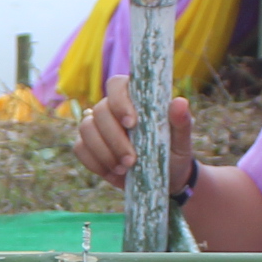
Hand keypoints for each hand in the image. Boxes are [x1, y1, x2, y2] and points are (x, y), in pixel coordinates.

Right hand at [70, 78, 193, 187]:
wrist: (164, 177)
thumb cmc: (173, 151)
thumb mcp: (181, 139)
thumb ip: (181, 121)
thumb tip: (180, 102)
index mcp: (135, 98)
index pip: (117, 85)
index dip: (119, 101)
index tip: (131, 123)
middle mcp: (113, 108)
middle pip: (100, 111)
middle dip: (114, 138)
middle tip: (131, 160)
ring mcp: (98, 126)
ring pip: (86, 129)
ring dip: (103, 151)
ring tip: (124, 169)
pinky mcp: (88, 145)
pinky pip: (80, 148)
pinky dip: (95, 162)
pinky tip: (113, 173)